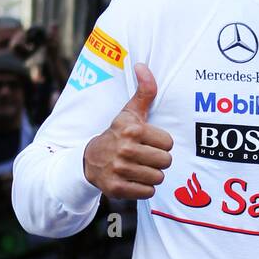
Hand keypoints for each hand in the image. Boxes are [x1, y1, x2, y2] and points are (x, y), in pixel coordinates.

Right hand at [83, 62, 172, 198]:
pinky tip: (133, 179)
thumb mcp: (129, 113)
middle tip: (144, 157)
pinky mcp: (117, 188)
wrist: (89, 160)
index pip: (168, 143)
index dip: (161, 144)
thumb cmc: (116, 134)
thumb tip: (143, 66)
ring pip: (158, 178)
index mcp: (132, 130)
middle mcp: (125, 150)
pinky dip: (143, 188)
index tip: (147, 142)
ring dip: (151, 175)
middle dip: (158, 160)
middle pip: (165, 161)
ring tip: (138, 168)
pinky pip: (148, 192)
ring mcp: (120, 170)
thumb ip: (144, 92)